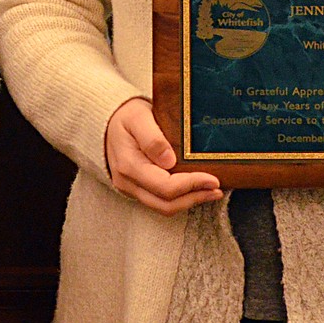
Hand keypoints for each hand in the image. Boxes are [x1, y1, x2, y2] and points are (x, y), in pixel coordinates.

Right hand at [105, 98, 222, 216]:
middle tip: (217, 189)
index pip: (165, 186)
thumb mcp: (138, 117)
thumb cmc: (125, 115)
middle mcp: (127, 182)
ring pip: (163, 207)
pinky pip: (159, 201)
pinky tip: (194, 189)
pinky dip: (179, 198)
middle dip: (195, 198)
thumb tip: (169, 161)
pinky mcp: (135, 189)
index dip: (192, 185)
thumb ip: (152, 138)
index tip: (213, 178)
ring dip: (189, 201)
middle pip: (166, 204)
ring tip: (211, 191)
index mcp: (129, 165)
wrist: (106, 119)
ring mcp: (130, 188)